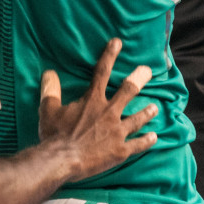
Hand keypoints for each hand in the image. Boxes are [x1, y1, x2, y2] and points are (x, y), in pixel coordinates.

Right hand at [38, 38, 158, 179]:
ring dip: (147, 112)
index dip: (109, 55)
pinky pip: (137, 145)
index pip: (101, 72)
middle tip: (147, 71)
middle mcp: (109, 112)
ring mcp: (117, 132)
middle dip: (139, 79)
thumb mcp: (48, 109)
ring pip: (137, 119)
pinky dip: (146, 141)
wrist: (62, 161)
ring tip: (155, 107)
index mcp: (92, 100)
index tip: (117, 42)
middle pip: (128, 91)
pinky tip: (154, 138)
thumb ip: (50, 89)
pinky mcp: (120, 151)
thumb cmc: (54, 134)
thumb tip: (48, 72)